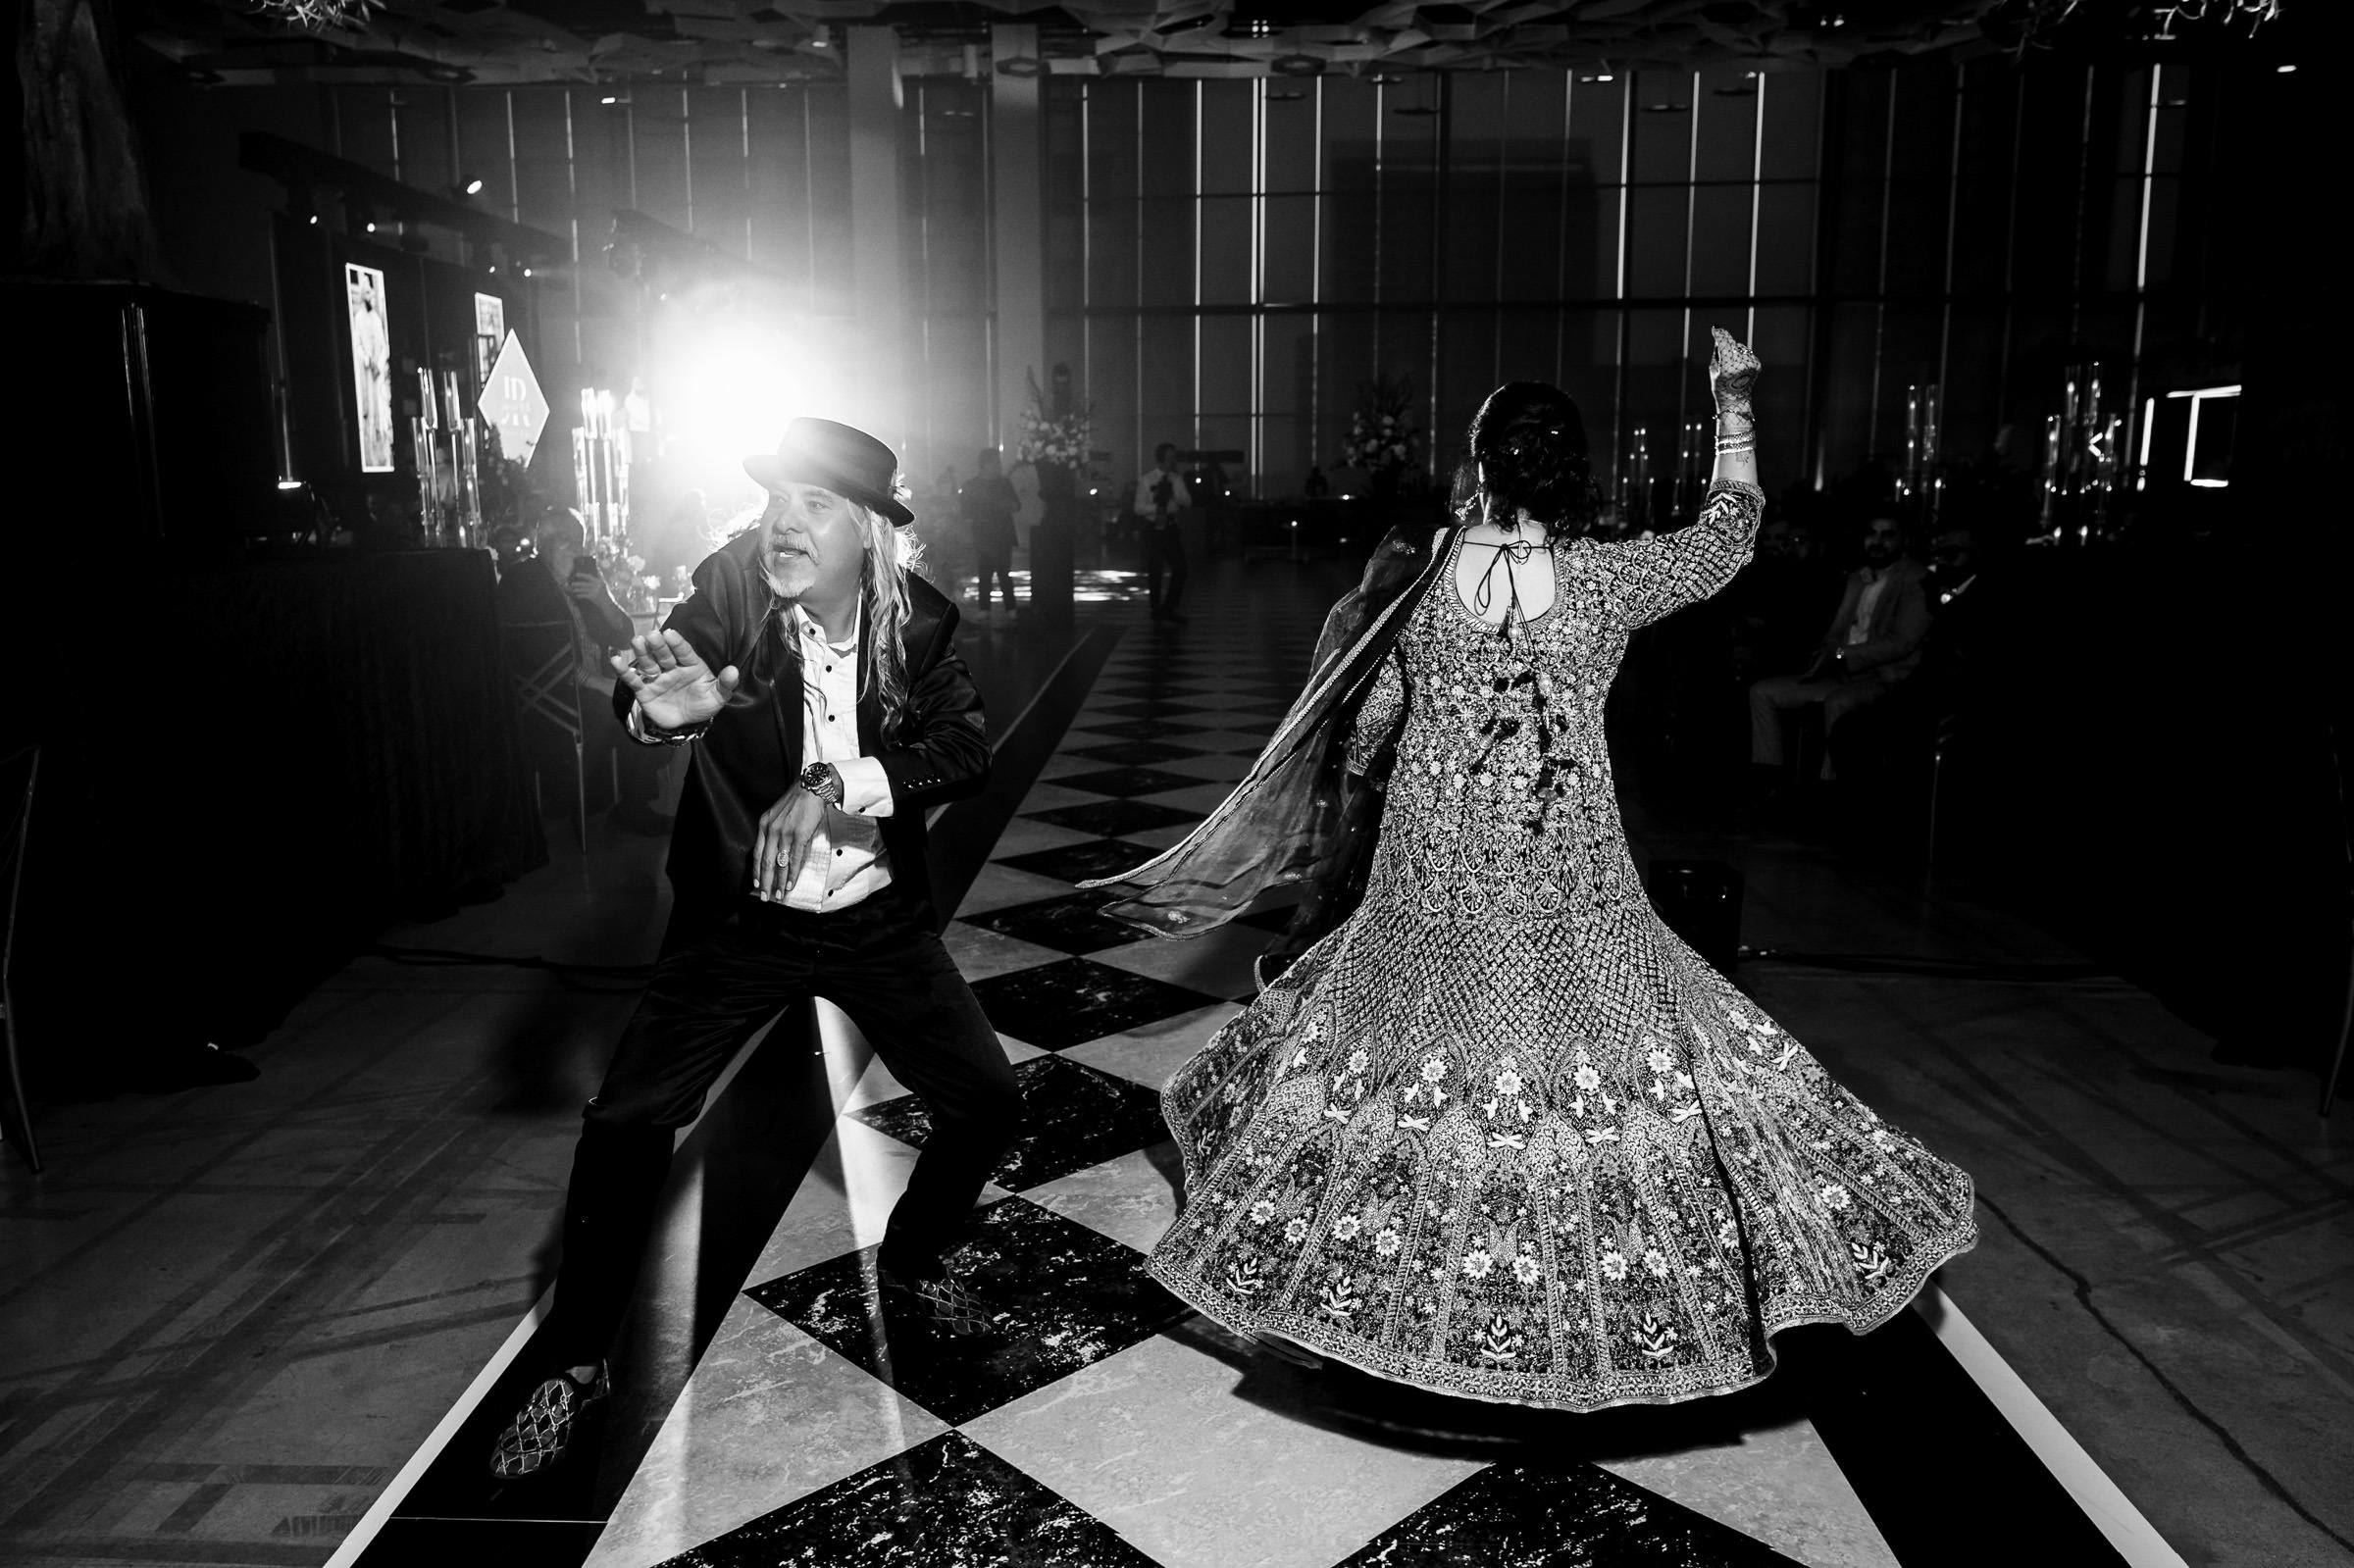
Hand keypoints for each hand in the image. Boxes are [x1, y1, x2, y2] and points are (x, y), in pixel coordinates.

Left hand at [563, 571, 604, 602]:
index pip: (589, 577)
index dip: (582, 575)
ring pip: (584, 590)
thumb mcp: (602, 587)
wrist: (608, 605)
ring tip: (574, 590)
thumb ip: (596, 581)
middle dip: (578, 584)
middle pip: (585, 584)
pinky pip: (585, 595)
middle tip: (572, 584)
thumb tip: (589, 575)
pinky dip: (581, 595)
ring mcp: (596, 591)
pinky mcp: (594, 597)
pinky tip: (577, 596)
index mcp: (600, 582)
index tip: (576, 574)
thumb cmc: (604, 596)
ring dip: (578, 590)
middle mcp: (598, 586)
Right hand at [612, 629, 738, 732]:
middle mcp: (672, 668)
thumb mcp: (717, 696)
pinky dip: (624, 671)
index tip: (670, 633)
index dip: (677, 643)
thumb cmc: (703, 704)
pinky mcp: (645, 690)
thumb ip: (725, 684)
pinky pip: (634, 679)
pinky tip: (615, 660)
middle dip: (658, 645)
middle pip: (664, 655)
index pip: (684, 652)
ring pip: (649, 663)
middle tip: (652, 635)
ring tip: (637, 641)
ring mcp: (658, 678)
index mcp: (691, 665)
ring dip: (642, 653)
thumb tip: (734, 670)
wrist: (685, 723)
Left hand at [753, 784, 828, 900]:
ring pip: (779, 863)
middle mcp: (772, 830)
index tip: (756, 885)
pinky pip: (794, 859)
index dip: (756, 871)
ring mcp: (785, 833)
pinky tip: (790, 884)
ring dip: (778, 882)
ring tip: (778, 895)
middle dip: (765, 882)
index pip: (757, 854)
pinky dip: (792, 874)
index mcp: (764, 825)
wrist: (811, 788)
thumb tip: (778, 854)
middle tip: (765, 897)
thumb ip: (776, 833)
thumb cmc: (798, 802)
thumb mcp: (779, 816)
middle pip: (766, 862)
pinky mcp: (799, 835)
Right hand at [1709, 326, 1760, 414]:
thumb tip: (1721, 340)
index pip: (1725, 344)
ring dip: (1733, 350)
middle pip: (1733, 344)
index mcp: (1729, 367)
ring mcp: (1752, 364)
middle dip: (1725, 341)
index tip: (1715, 328)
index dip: (1719, 334)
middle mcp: (1743, 364)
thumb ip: (1717, 353)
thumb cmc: (1721, 386)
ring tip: (1729, 363)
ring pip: (1740, 348)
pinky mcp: (1757, 364)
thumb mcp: (1713, 369)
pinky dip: (1740, 355)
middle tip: (1719, 338)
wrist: (1736, 401)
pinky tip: (1738, 365)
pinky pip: (1746, 354)